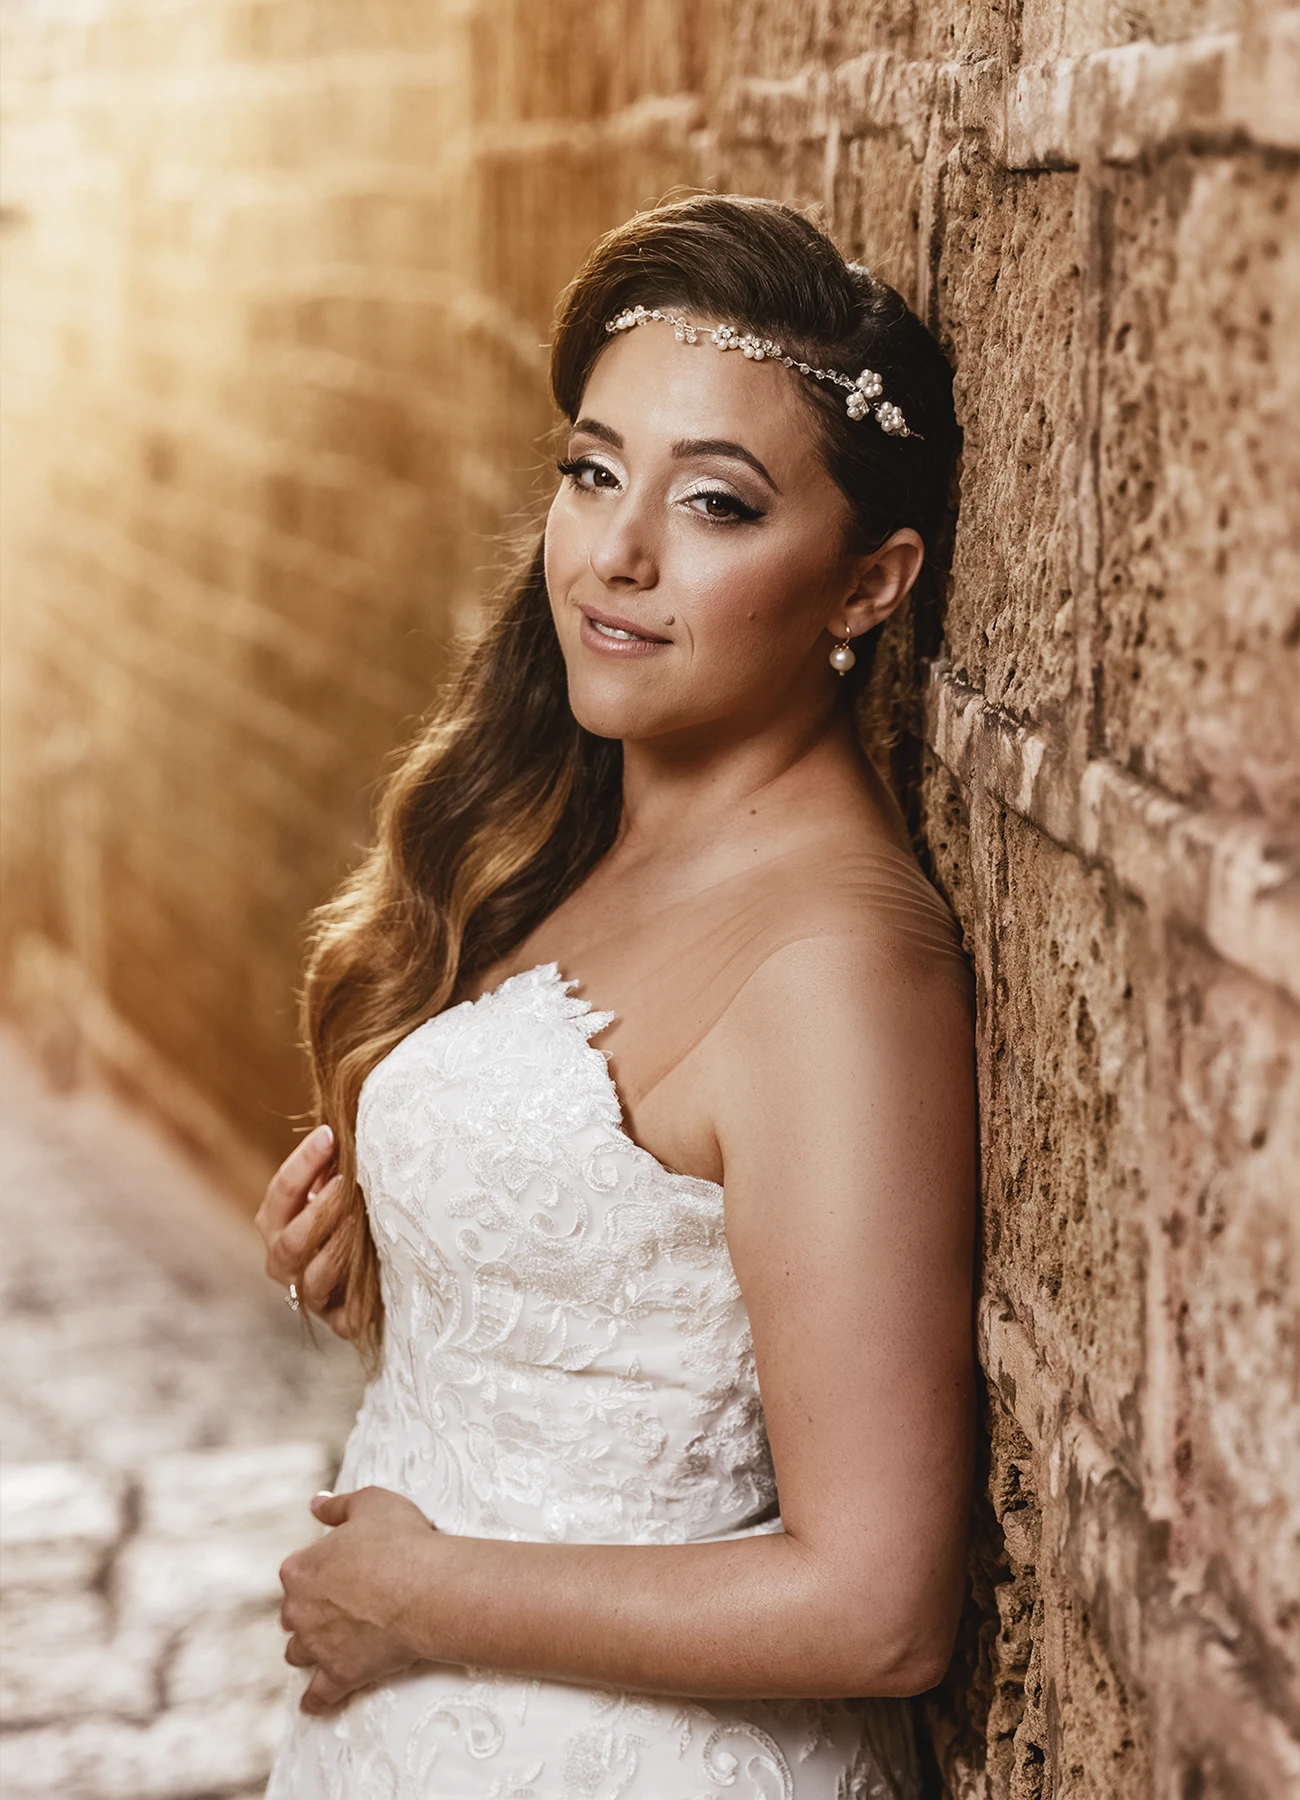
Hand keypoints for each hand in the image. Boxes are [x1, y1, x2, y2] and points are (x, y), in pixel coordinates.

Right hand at [255, 1125, 356, 1337]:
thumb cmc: (351, 1212)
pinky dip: (359, 1299)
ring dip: (338, 1248)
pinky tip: (378, 1278)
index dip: (303, 1163)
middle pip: (292, 1239)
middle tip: (347, 1181)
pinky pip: (344, 1315)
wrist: (372, 1272)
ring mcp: (308, 1293)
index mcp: (276, 1223)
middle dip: (320, 1210)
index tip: (330, 1135)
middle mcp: (284, 1260)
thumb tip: (345, 1123)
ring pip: (315, 1277)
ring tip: (363, 1221)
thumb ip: (334, 1164)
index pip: (281, 1192)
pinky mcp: (338, 1320)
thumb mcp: (337, 1186)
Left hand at [280, 1487, 436, 1713]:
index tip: (339, 1573)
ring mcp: (316, 1647)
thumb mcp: (372, 1503)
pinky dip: (315, 1701)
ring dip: (310, 1650)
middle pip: (293, 1615)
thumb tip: (315, 1504)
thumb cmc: (402, 1541)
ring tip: (329, 1648)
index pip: (296, 1572)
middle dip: (310, 1612)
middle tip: (340, 1608)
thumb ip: (338, 1506)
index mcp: (300, 1568)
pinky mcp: (338, 1676)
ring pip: (298, 1654)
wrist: (426, 1589)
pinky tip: (314, 1704)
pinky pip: (318, 1696)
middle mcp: (298, 1610)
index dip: (318, 1572)